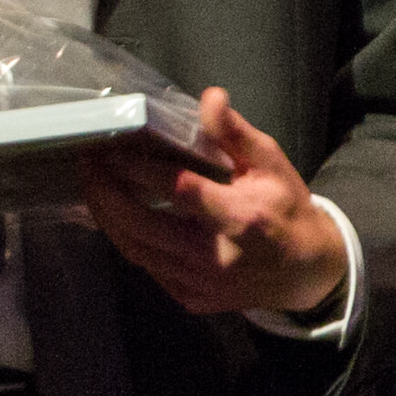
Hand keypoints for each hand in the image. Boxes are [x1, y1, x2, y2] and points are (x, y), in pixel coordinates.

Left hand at [78, 88, 345, 317]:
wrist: (307, 274)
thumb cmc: (286, 210)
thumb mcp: (271, 165)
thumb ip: (235, 133)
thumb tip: (210, 96)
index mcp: (243, 219)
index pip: (181, 192)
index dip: (141, 171)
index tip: (111, 150)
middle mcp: (218, 258)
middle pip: (144, 227)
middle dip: (106, 194)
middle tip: (87, 164)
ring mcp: (202, 284)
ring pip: (137, 250)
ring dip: (107, 216)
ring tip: (92, 184)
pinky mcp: (192, 299)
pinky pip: (148, 267)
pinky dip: (128, 239)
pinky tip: (115, 214)